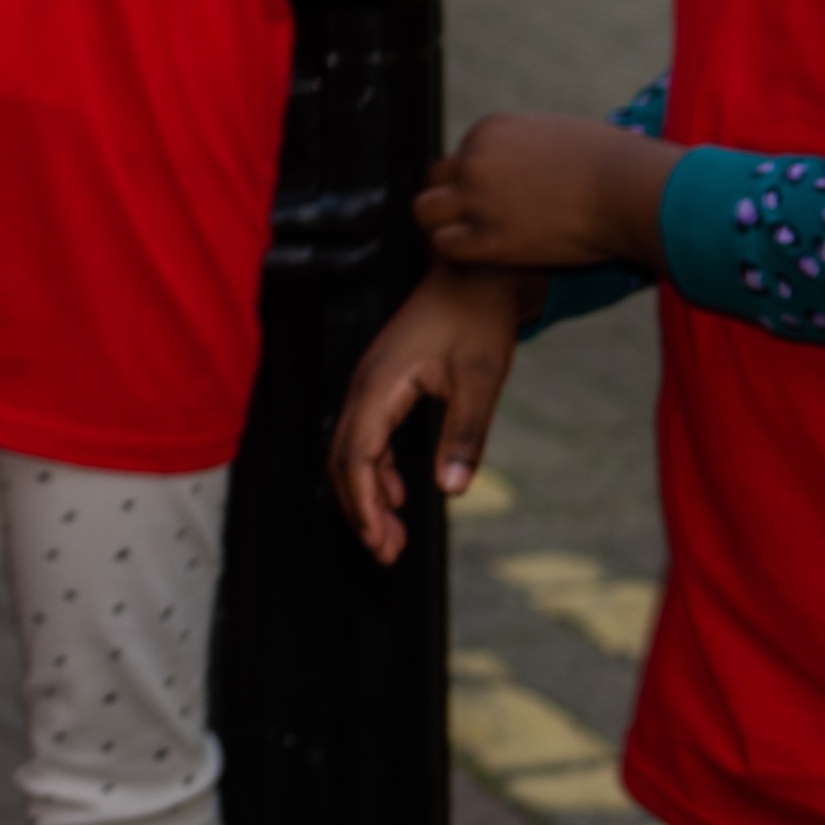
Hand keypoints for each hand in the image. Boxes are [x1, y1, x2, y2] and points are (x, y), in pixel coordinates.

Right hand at [330, 263, 530, 563]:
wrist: (475, 271)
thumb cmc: (477, 318)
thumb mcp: (481, 378)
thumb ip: (465, 434)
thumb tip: (451, 492)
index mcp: (380, 385)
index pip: (356, 457)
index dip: (364, 505)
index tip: (381, 544)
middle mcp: (364, 385)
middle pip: (344, 458)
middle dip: (360, 509)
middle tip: (387, 553)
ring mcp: (370, 383)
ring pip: (351, 449)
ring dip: (367, 493)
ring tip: (391, 535)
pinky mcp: (383, 382)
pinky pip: (366, 435)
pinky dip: (377, 470)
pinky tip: (400, 493)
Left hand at [414, 111, 677, 274]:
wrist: (631, 189)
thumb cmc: (614, 165)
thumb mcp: (560, 137)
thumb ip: (530, 148)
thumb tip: (536, 159)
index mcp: (490, 130)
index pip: (459, 157)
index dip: (472, 183)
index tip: (496, 202)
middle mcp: (474, 159)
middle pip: (435, 181)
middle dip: (451, 202)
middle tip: (477, 225)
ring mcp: (477, 197)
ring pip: (426, 213)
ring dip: (444, 228)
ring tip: (475, 244)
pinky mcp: (489, 237)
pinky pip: (444, 245)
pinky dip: (456, 254)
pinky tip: (483, 260)